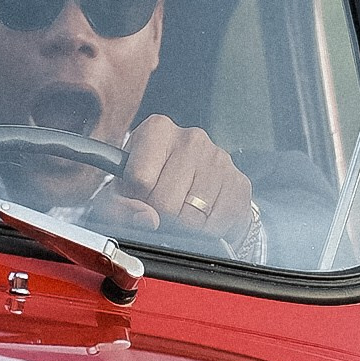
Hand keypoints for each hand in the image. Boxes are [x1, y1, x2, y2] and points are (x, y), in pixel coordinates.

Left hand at [110, 117, 254, 245]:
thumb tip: (146, 218)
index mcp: (156, 130)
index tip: (142, 196)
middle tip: (163, 208)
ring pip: (191, 216)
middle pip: (164, 200)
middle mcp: (190, 137)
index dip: (137, 198)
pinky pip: (215, 224)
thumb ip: (120, 207)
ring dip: (183, 225)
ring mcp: (218, 158)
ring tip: (183, 212)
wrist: (195, 193)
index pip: (139, 179)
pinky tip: (203, 216)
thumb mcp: (123, 193)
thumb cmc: (153, 188)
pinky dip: (206, 230)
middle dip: (160, 215)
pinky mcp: (239, 182)